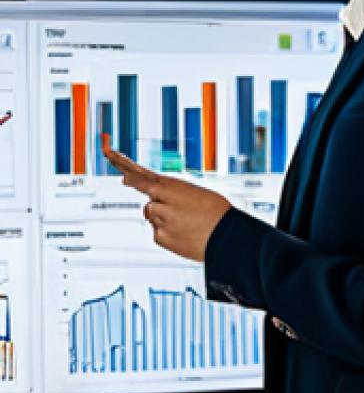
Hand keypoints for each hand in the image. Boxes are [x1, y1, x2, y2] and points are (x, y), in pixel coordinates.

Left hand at [100, 132, 232, 262]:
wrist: (226, 236)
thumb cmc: (216, 212)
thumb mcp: (196, 193)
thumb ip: (170, 195)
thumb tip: (149, 208)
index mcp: (171, 187)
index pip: (141, 175)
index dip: (122, 165)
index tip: (108, 154)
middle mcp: (161, 203)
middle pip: (147, 196)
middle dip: (148, 192)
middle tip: (134, 175)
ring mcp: (159, 221)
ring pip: (154, 215)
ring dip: (166, 216)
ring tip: (189, 220)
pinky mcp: (160, 238)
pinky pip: (159, 231)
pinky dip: (170, 232)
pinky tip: (186, 232)